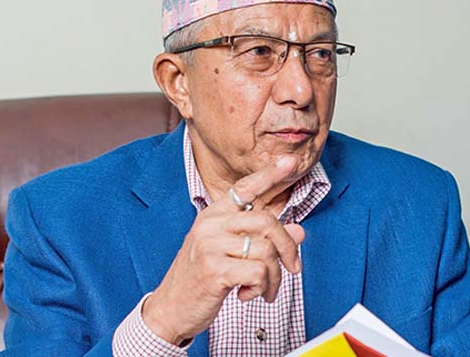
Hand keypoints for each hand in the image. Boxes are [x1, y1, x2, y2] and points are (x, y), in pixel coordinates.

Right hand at [141, 156, 306, 344]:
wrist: (170, 308)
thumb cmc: (200, 279)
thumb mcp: (229, 253)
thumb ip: (261, 239)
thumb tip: (298, 231)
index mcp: (213, 215)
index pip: (244, 188)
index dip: (269, 175)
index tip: (290, 162)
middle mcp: (210, 224)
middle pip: (268, 222)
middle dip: (288, 249)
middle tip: (292, 269)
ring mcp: (210, 245)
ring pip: (267, 251)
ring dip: (273, 277)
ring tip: (262, 289)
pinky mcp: (214, 269)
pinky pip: (258, 272)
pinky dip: (260, 288)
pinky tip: (245, 294)